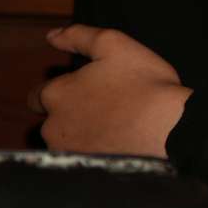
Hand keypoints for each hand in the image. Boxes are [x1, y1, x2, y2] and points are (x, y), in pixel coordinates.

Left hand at [32, 24, 190, 157]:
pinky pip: (81, 161)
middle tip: (107, 108)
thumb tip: (51, 36)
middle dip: (71, 115)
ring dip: (82, 135)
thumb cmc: (145, 84)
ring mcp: (67, 153)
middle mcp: (52, 128)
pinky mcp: (83, 172)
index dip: (61, 91)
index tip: (87, 91)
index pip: (38, 95)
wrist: (170, 131)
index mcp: (56, 94)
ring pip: (66, 143)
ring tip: (117, 127)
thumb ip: (78, 36)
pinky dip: (94, 153)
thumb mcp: (114, 45)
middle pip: (52, 121)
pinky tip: (118, 146)